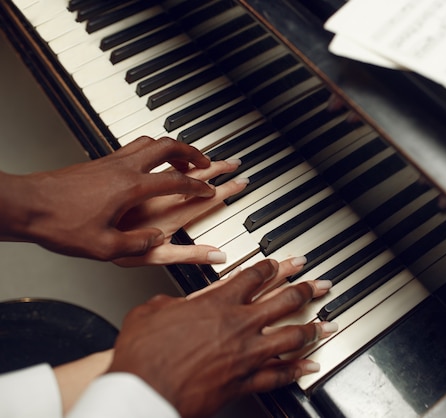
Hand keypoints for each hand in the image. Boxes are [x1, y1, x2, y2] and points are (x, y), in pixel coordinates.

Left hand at [0, 137, 231, 260]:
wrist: (27, 206)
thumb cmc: (61, 225)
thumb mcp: (105, 247)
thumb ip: (138, 244)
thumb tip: (158, 240)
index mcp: (132, 188)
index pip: (177, 182)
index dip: (199, 187)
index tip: (210, 190)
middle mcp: (125, 168)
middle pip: (169, 147)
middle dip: (193, 153)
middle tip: (206, 161)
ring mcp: (112, 161)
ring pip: (151, 141)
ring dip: (172, 148)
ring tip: (181, 160)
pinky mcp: (100, 162)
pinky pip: (134, 147)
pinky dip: (151, 150)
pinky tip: (149, 164)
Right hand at [108, 259, 335, 417]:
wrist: (143, 391)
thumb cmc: (143, 355)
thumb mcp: (149, 313)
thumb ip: (169, 304)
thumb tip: (171, 304)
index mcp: (217, 303)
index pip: (253, 277)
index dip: (271, 268)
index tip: (279, 264)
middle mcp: (238, 325)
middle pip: (284, 301)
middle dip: (305, 290)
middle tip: (318, 285)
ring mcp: (246, 354)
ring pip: (291, 336)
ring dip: (311, 329)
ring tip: (324, 324)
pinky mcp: (244, 382)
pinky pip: (279, 375)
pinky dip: (297, 369)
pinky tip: (310, 365)